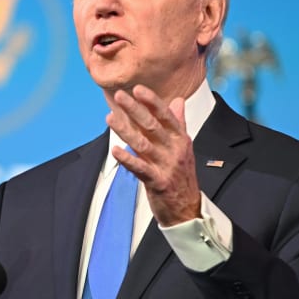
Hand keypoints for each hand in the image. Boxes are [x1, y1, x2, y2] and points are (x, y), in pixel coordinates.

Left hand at [106, 85, 200, 226]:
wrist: (188, 209)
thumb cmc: (182, 176)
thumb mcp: (184, 147)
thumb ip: (178, 123)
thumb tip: (178, 101)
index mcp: (181, 139)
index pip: (166, 116)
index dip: (152, 101)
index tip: (138, 89)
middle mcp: (175, 150)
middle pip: (153, 126)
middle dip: (135, 109)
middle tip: (120, 96)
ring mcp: (166, 166)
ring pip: (143, 144)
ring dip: (125, 130)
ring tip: (110, 118)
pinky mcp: (158, 182)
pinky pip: (140, 168)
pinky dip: (127, 159)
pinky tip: (115, 150)